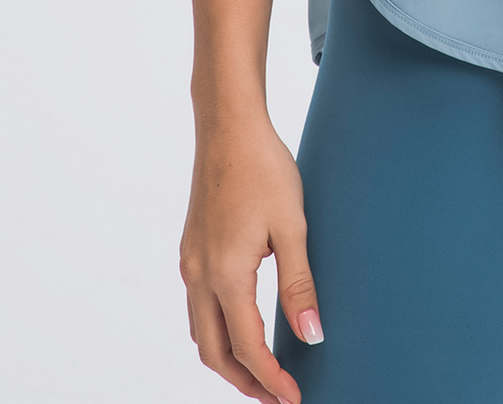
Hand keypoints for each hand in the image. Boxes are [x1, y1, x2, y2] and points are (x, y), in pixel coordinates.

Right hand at [181, 110, 322, 400]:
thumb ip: (299, 286)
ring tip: (261, 371)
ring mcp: (190, 262)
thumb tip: (311, 336)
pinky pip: (198, 307)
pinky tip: (241, 325)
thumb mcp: (292, 226)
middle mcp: (198, 275)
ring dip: (228, 359)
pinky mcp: (191, 249)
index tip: (293, 398)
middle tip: (276, 397)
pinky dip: (218, 330)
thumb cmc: (263, 168)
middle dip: (245, 381)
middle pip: (214, 352)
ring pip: (201, 332)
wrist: (228, 127)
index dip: (271, 379)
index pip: (247, 347)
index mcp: (225, 275)